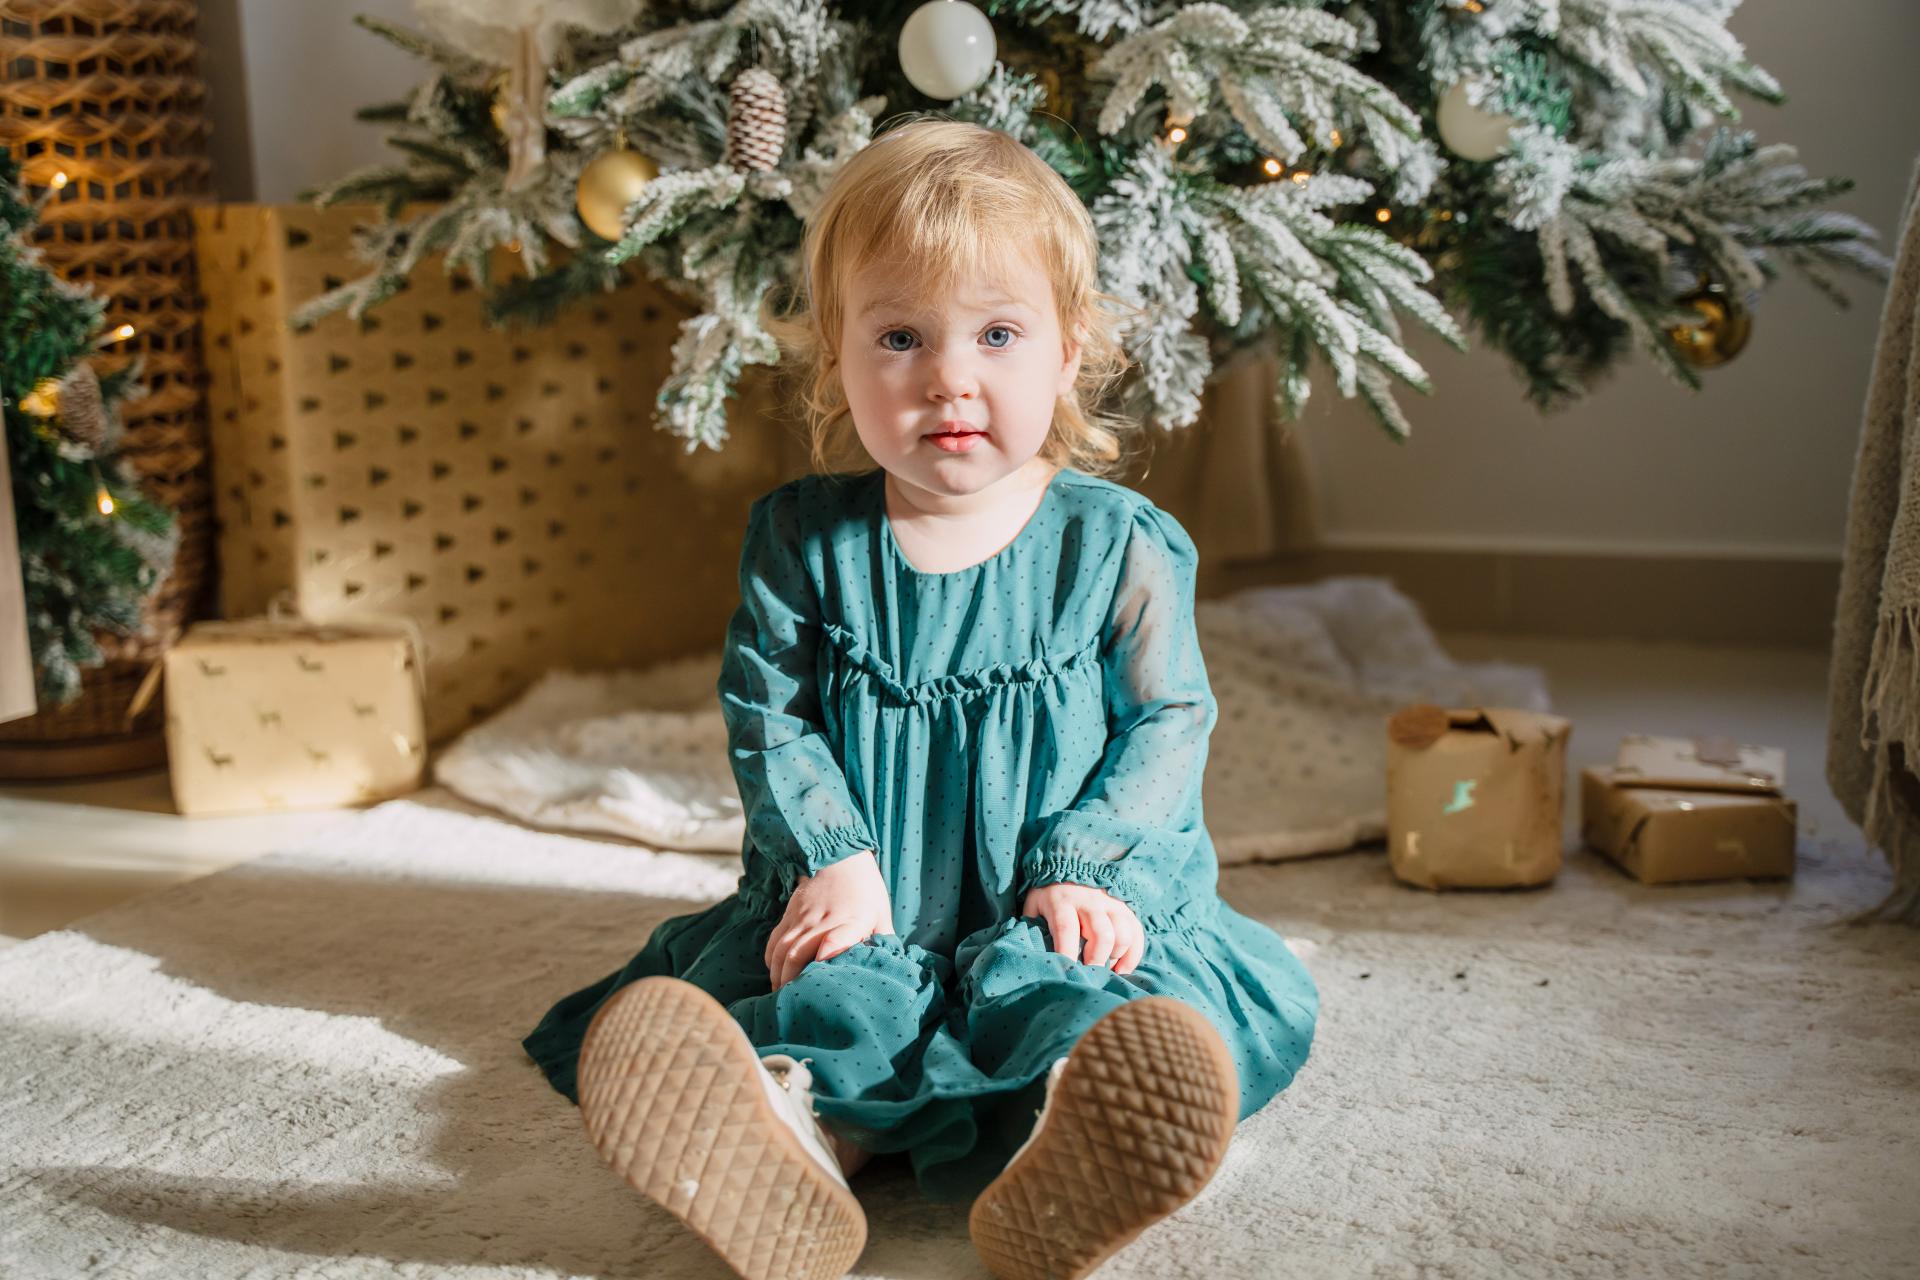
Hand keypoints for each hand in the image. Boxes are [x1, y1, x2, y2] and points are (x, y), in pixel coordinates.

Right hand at [764, 850, 894, 991]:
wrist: (839, 858)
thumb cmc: (865, 890)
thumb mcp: (881, 914)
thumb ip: (883, 942)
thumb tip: (891, 969)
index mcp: (852, 921)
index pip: (835, 941)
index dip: (827, 958)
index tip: (821, 977)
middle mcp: (823, 920)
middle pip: (798, 954)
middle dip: (792, 981)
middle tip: (793, 1002)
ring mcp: (802, 917)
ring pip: (782, 950)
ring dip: (778, 975)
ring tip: (781, 994)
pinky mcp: (789, 914)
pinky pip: (775, 941)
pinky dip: (772, 960)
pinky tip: (775, 973)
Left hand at [1020, 882, 1145, 974]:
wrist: (1070, 864)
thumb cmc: (1049, 896)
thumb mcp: (1034, 907)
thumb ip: (1033, 929)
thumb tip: (1036, 957)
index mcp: (1062, 901)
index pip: (1066, 929)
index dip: (1067, 953)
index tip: (1068, 972)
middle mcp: (1090, 901)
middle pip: (1102, 935)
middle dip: (1097, 961)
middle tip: (1089, 974)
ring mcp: (1111, 904)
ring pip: (1123, 935)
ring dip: (1115, 956)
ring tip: (1103, 966)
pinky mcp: (1125, 909)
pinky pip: (1137, 934)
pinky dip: (1132, 956)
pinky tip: (1121, 969)